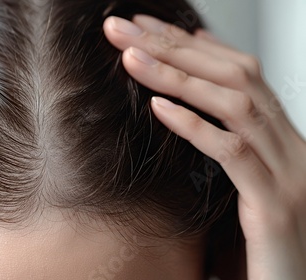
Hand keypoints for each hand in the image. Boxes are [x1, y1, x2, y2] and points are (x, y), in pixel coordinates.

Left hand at [104, 15, 305, 278]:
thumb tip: (174, 110)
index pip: (237, 71)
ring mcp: (288, 175)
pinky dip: (195, 126)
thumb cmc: (258, 247)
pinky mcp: (275, 208)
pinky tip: (158, 107)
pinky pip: (234, 154)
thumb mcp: (239, 188)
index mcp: (279, 140)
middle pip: (234, 75)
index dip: (191, 44)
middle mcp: (290, 147)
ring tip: (130, 57)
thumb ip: (218, 147)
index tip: (146, 27)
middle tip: (123, 27)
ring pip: (236, 104)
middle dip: (174, 46)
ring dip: (179, 76)